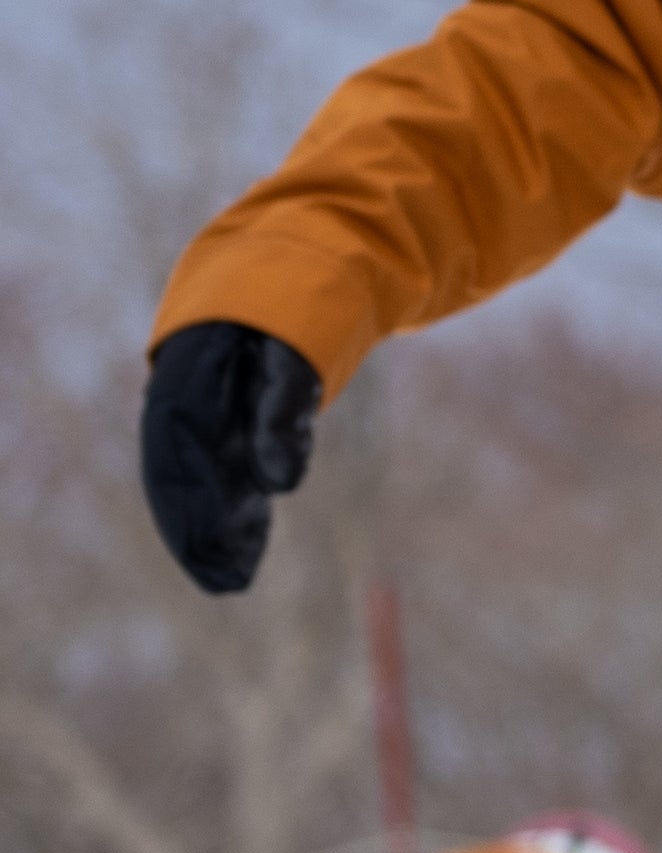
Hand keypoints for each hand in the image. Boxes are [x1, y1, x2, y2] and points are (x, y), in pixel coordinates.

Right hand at [139, 321, 319, 595]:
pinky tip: (248, 550)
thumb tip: (282, 487)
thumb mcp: (290, 357)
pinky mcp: (236, 422)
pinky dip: (240, 510)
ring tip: (231, 579)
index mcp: (186, 385)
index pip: (176, 462)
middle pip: (186, 479)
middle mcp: (189, 404)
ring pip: (207, 482)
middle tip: (221, 582)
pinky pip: (231, 473)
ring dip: (217, 530)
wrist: (295, 270)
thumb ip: (284, 416)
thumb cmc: (290, 313)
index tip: (205, 554)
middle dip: (200, 532)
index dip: (187, 512)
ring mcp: (211, 414)